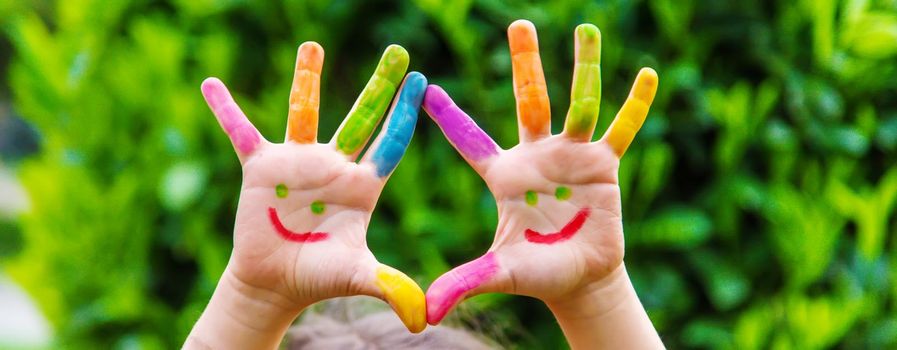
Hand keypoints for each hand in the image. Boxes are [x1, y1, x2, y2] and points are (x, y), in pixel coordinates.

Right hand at [201, 43, 426, 332]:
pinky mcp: (261, 168)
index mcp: (362, 186)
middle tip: (398, 51)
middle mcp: (334, 166)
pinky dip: (225, 110)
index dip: (404, 113)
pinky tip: (211, 84)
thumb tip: (422, 319)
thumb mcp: (355, 277)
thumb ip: (388, 287)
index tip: (421, 80)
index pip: (389, 142)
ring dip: (307, 79)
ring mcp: (298, 163)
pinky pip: (241, 132)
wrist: (275, 282)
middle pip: (361, 117)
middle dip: (380, 85)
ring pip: (304, 112)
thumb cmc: (318, 278)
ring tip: (314, 46)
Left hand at [423, 20, 657, 324]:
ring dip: (585, 68)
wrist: (578, 278)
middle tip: (518, 24)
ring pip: (579, 103)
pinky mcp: (605, 166)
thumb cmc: (534, 273)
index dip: (449, 116)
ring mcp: (572, 157)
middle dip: (525, 64)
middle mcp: (537, 156)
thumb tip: (426, 311)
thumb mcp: (498, 273)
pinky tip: (648, 76)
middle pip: (531, 101)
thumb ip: (465, 282)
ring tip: (587, 29)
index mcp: (504, 175)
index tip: (425, 85)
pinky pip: (622, 130)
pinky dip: (635, 106)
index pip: (470, 139)